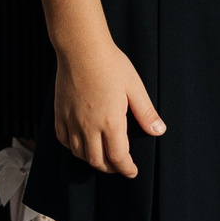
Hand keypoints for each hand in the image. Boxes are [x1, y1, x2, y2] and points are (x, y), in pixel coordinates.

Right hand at [50, 37, 165, 175]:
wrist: (81, 48)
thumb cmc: (111, 64)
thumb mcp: (134, 87)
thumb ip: (146, 113)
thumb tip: (159, 131)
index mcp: (110, 122)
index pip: (118, 157)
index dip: (126, 169)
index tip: (132, 171)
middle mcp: (88, 127)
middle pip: (97, 161)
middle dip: (111, 168)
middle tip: (120, 166)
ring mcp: (71, 122)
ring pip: (80, 154)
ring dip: (93, 160)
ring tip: (103, 157)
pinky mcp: (60, 115)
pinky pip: (64, 141)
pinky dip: (74, 149)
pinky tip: (82, 144)